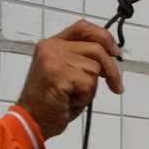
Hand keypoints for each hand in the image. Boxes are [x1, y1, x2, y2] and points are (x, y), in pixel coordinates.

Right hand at [16, 20, 123, 139]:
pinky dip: (85, 97)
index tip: (115, 52)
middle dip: (111, 70)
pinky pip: (88, 83)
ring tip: (72, 96)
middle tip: (116, 86)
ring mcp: (53, 59)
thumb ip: (82, 59)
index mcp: (52, 44)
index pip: (83, 27)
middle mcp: (51, 47)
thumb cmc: (52, 101)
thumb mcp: (68, 73)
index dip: (104, 36)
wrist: (32, 120)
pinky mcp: (57, 74)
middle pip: (97, 48)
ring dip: (91, 88)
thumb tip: (112, 54)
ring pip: (95, 68)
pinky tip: (68, 101)